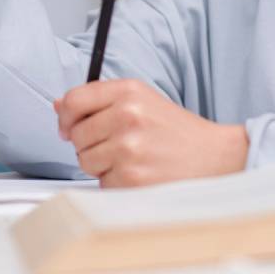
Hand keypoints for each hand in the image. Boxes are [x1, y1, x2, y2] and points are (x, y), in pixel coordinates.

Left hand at [55, 79, 247, 187]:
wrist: (215, 157)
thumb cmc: (178, 132)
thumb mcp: (143, 101)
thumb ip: (99, 101)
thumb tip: (59, 105)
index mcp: (129, 91)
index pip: (75, 99)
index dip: (66, 117)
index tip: (68, 128)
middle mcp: (127, 115)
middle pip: (77, 135)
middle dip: (90, 144)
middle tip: (119, 145)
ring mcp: (129, 148)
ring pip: (86, 161)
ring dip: (102, 166)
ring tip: (132, 159)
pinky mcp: (131, 178)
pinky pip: (102, 184)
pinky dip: (116, 183)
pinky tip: (140, 174)